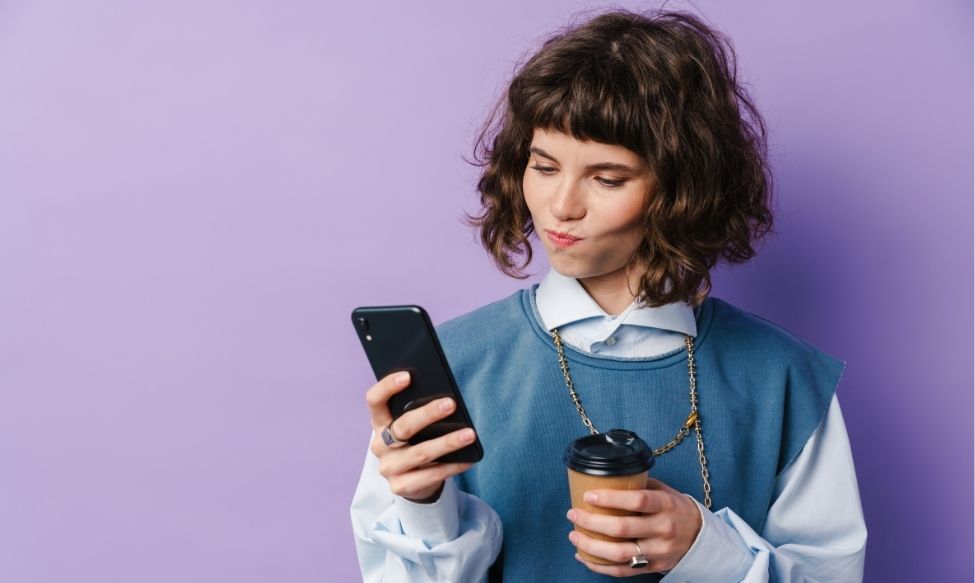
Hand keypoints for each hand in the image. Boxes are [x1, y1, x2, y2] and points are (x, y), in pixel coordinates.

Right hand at [365, 371, 476, 501]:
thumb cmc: (417, 442)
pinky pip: (431, 475)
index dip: (387, 387)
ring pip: (420, 453)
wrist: (414, 481)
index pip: (374, 401)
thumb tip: (447, 398)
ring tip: (469, 434)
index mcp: (379, 423)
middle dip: (427, 414)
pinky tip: (469, 458)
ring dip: (447, 442)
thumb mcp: (414, 426)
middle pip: (402, 427)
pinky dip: (453, 465)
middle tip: (451, 404)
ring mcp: (388, 468)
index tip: (408, 376)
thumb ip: (420, 411)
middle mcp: (380, 445)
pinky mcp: (400, 487)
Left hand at [566, 478, 702, 576]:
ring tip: (574, 535)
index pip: (637, 500)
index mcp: (665, 505)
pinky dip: (599, 566)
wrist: (699, 536)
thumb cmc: (675, 509)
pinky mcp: (652, 567)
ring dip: (591, 546)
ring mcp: (657, 551)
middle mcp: (662, 529)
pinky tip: (583, 555)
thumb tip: (606, 479)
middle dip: (592, 522)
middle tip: (573, 513)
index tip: (589, 496)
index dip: (610, 498)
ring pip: (619, 553)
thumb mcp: (664, 491)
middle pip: (622, 529)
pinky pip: (622, 570)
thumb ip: (639, 485)